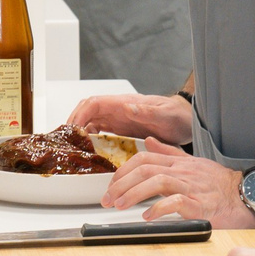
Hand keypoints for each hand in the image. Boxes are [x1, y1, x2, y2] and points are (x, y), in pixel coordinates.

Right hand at [67, 92, 193, 144]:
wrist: (187, 121)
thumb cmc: (177, 116)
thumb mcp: (165, 114)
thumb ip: (146, 111)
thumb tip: (126, 107)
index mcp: (124, 104)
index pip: (93, 104)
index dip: (79, 115)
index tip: (72, 129)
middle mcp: (118, 111)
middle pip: (86, 112)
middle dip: (73, 124)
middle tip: (67, 142)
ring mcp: (118, 120)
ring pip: (90, 122)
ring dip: (79, 132)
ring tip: (73, 148)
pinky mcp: (122, 130)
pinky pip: (100, 133)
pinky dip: (90, 140)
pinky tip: (89, 151)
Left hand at [99, 136, 254, 224]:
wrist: (249, 194)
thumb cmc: (220, 183)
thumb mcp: (192, 162)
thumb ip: (169, 152)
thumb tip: (148, 142)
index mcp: (178, 162)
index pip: (143, 158)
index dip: (123, 171)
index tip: (111, 186)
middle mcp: (182, 171)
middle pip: (144, 169)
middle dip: (121, 184)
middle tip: (107, 200)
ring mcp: (191, 186)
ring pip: (156, 181)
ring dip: (133, 194)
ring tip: (120, 206)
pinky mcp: (200, 204)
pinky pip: (176, 202)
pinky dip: (159, 208)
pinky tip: (147, 216)